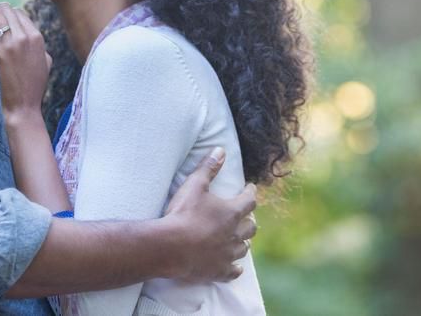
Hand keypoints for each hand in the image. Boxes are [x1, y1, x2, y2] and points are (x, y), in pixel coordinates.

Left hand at [0, 3, 52, 117]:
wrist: (20, 109)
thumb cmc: (32, 87)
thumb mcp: (45, 62)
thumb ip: (38, 44)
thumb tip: (25, 30)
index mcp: (36, 38)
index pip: (18, 12)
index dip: (6, 15)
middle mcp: (22, 37)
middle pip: (4, 8)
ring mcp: (6, 45)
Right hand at [161, 147, 257, 282]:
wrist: (170, 247)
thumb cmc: (183, 213)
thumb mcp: (195, 185)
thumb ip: (209, 167)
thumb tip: (220, 150)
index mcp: (232, 212)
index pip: (249, 200)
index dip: (250, 193)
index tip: (250, 188)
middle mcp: (235, 234)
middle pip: (250, 227)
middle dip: (249, 219)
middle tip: (245, 215)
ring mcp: (228, 254)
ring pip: (244, 248)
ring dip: (243, 241)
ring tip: (241, 239)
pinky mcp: (219, 271)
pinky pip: (233, 271)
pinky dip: (235, 268)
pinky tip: (236, 268)